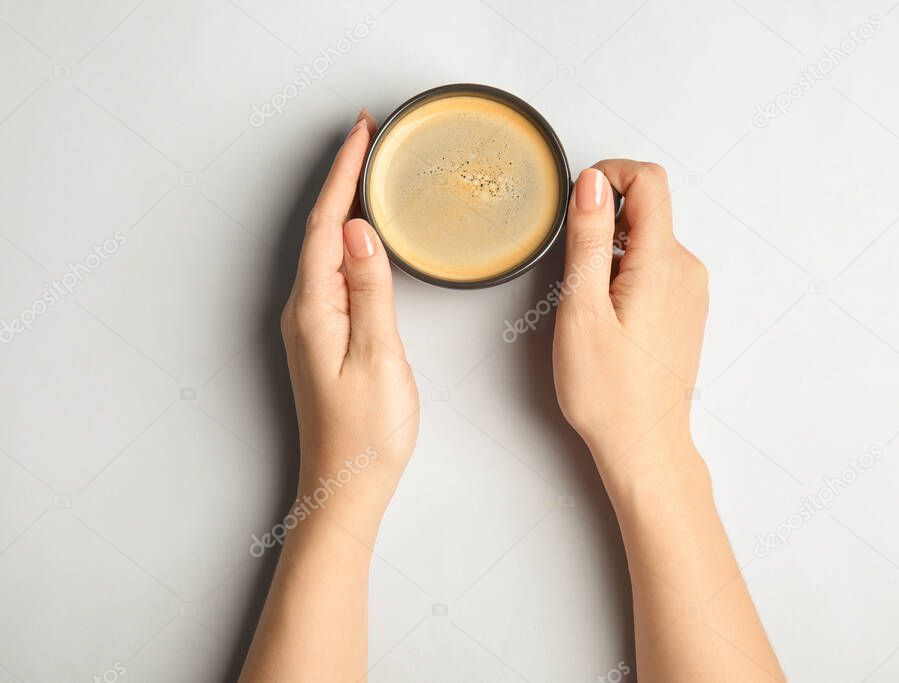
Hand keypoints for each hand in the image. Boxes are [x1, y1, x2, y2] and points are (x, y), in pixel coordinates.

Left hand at [280, 110, 418, 524]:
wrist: (345, 487)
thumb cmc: (367, 433)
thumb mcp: (379, 356)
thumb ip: (370, 290)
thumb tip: (359, 230)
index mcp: (315, 308)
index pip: (329, 224)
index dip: (344, 174)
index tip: (363, 133)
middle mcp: (304, 309)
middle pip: (321, 228)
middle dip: (343, 178)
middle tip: (370, 137)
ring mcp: (311, 323)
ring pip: (326, 248)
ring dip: (346, 204)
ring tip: (369, 171)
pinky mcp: (323, 336)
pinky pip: (332, 271)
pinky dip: (348, 239)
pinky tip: (364, 234)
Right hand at [553, 160, 707, 487]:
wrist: (645, 445)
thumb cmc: (609, 391)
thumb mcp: (583, 308)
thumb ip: (589, 238)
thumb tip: (593, 182)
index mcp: (664, 262)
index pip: (649, 180)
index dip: (610, 174)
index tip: (578, 199)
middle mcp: (687, 269)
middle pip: (647, 209)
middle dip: (604, 223)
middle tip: (574, 275)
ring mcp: (691, 290)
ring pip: (647, 240)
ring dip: (612, 254)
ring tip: (589, 306)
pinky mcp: (685, 309)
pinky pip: (655, 268)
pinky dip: (625, 275)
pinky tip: (608, 318)